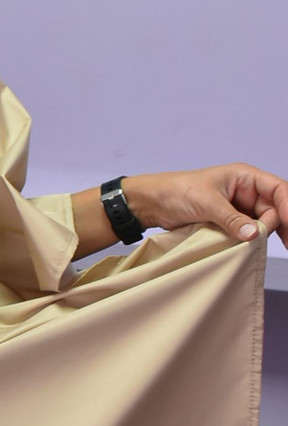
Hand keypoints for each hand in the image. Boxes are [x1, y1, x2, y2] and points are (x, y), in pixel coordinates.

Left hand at [124, 164, 287, 247]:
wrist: (152, 202)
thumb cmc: (176, 191)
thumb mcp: (206, 203)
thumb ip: (231, 218)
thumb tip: (255, 233)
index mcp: (244, 177)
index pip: (278, 190)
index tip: (287, 225)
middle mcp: (246, 191)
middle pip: (274, 210)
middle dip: (276, 226)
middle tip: (277, 244)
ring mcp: (238, 207)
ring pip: (262, 223)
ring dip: (262, 235)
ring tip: (258, 248)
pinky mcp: (229, 221)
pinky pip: (247, 231)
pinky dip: (250, 239)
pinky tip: (249, 248)